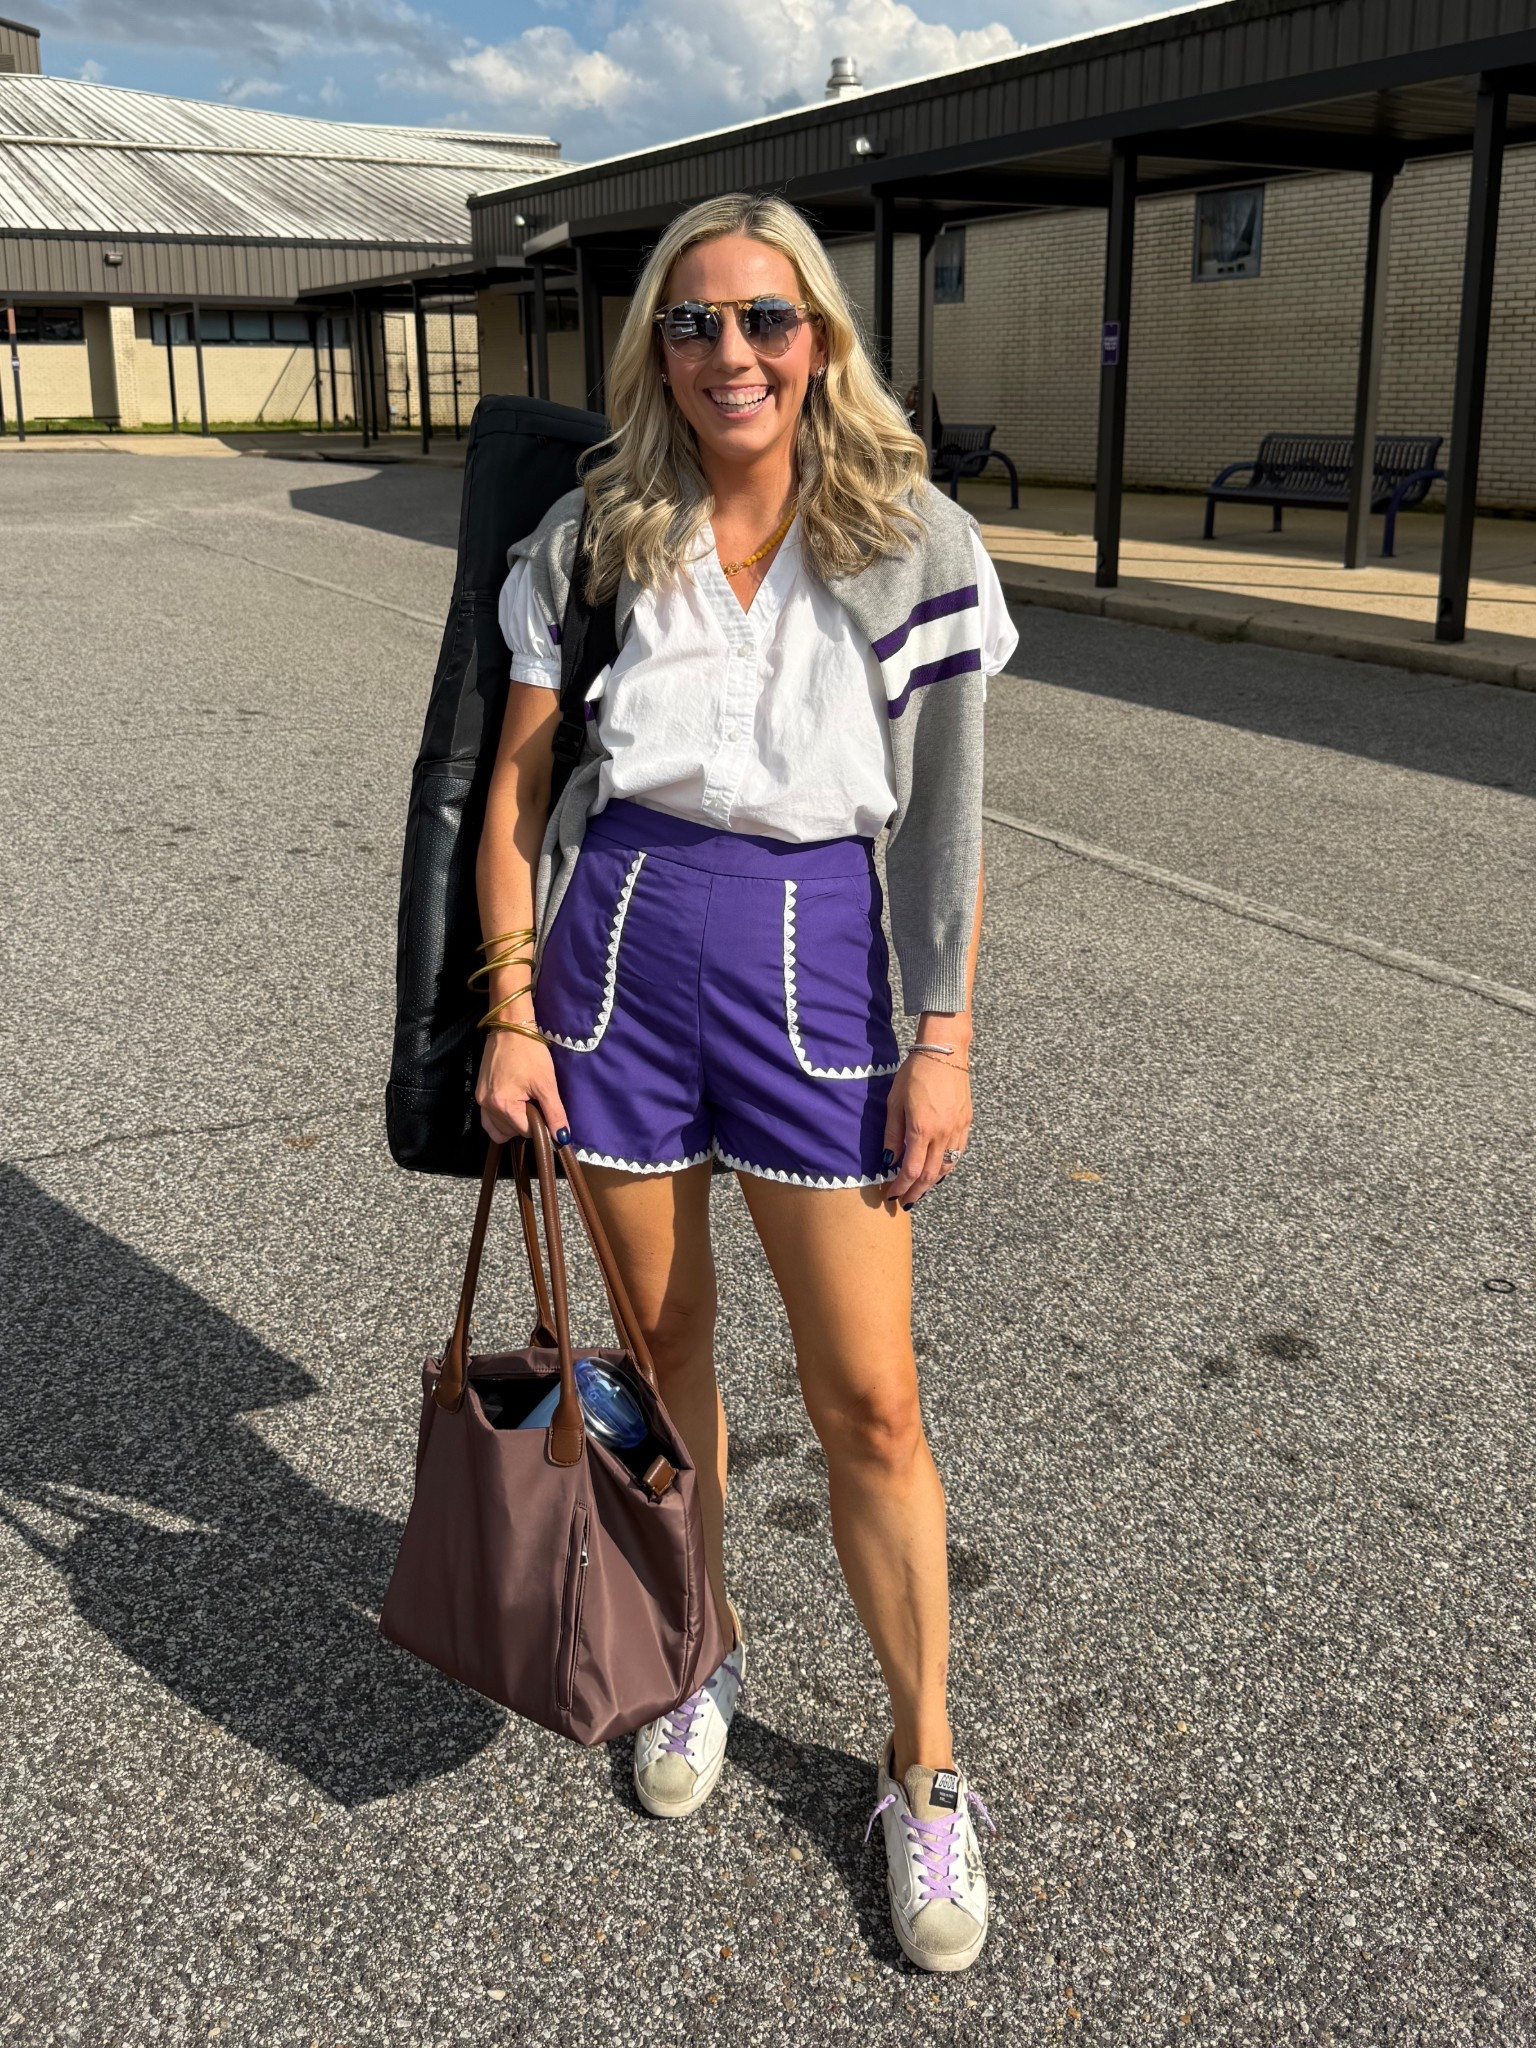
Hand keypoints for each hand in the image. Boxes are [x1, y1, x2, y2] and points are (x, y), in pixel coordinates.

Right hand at [475, 1030, 570, 1145]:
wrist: (510, 1027)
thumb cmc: (530, 1052)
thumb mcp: (546, 1084)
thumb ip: (554, 1113)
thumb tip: (562, 1137)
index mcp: (503, 1105)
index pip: (524, 1132)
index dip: (539, 1125)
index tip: (546, 1110)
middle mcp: (487, 1105)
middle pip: (509, 1132)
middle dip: (524, 1124)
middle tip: (535, 1104)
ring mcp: (480, 1099)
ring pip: (495, 1129)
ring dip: (511, 1125)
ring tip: (525, 1107)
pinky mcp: (479, 1092)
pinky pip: (487, 1117)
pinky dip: (500, 1118)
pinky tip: (513, 1105)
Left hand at [880, 1051, 970, 1210]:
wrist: (943, 1053)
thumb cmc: (914, 1073)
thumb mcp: (894, 1102)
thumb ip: (892, 1134)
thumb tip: (889, 1160)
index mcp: (922, 1129)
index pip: (911, 1170)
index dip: (900, 1187)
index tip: (891, 1195)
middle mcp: (943, 1133)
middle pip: (931, 1175)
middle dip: (916, 1191)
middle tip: (905, 1201)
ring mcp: (958, 1128)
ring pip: (947, 1166)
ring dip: (932, 1182)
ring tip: (919, 1188)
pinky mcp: (966, 1122)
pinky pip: (957, 1152)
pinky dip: (946, 1166)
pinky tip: (937, 1169)